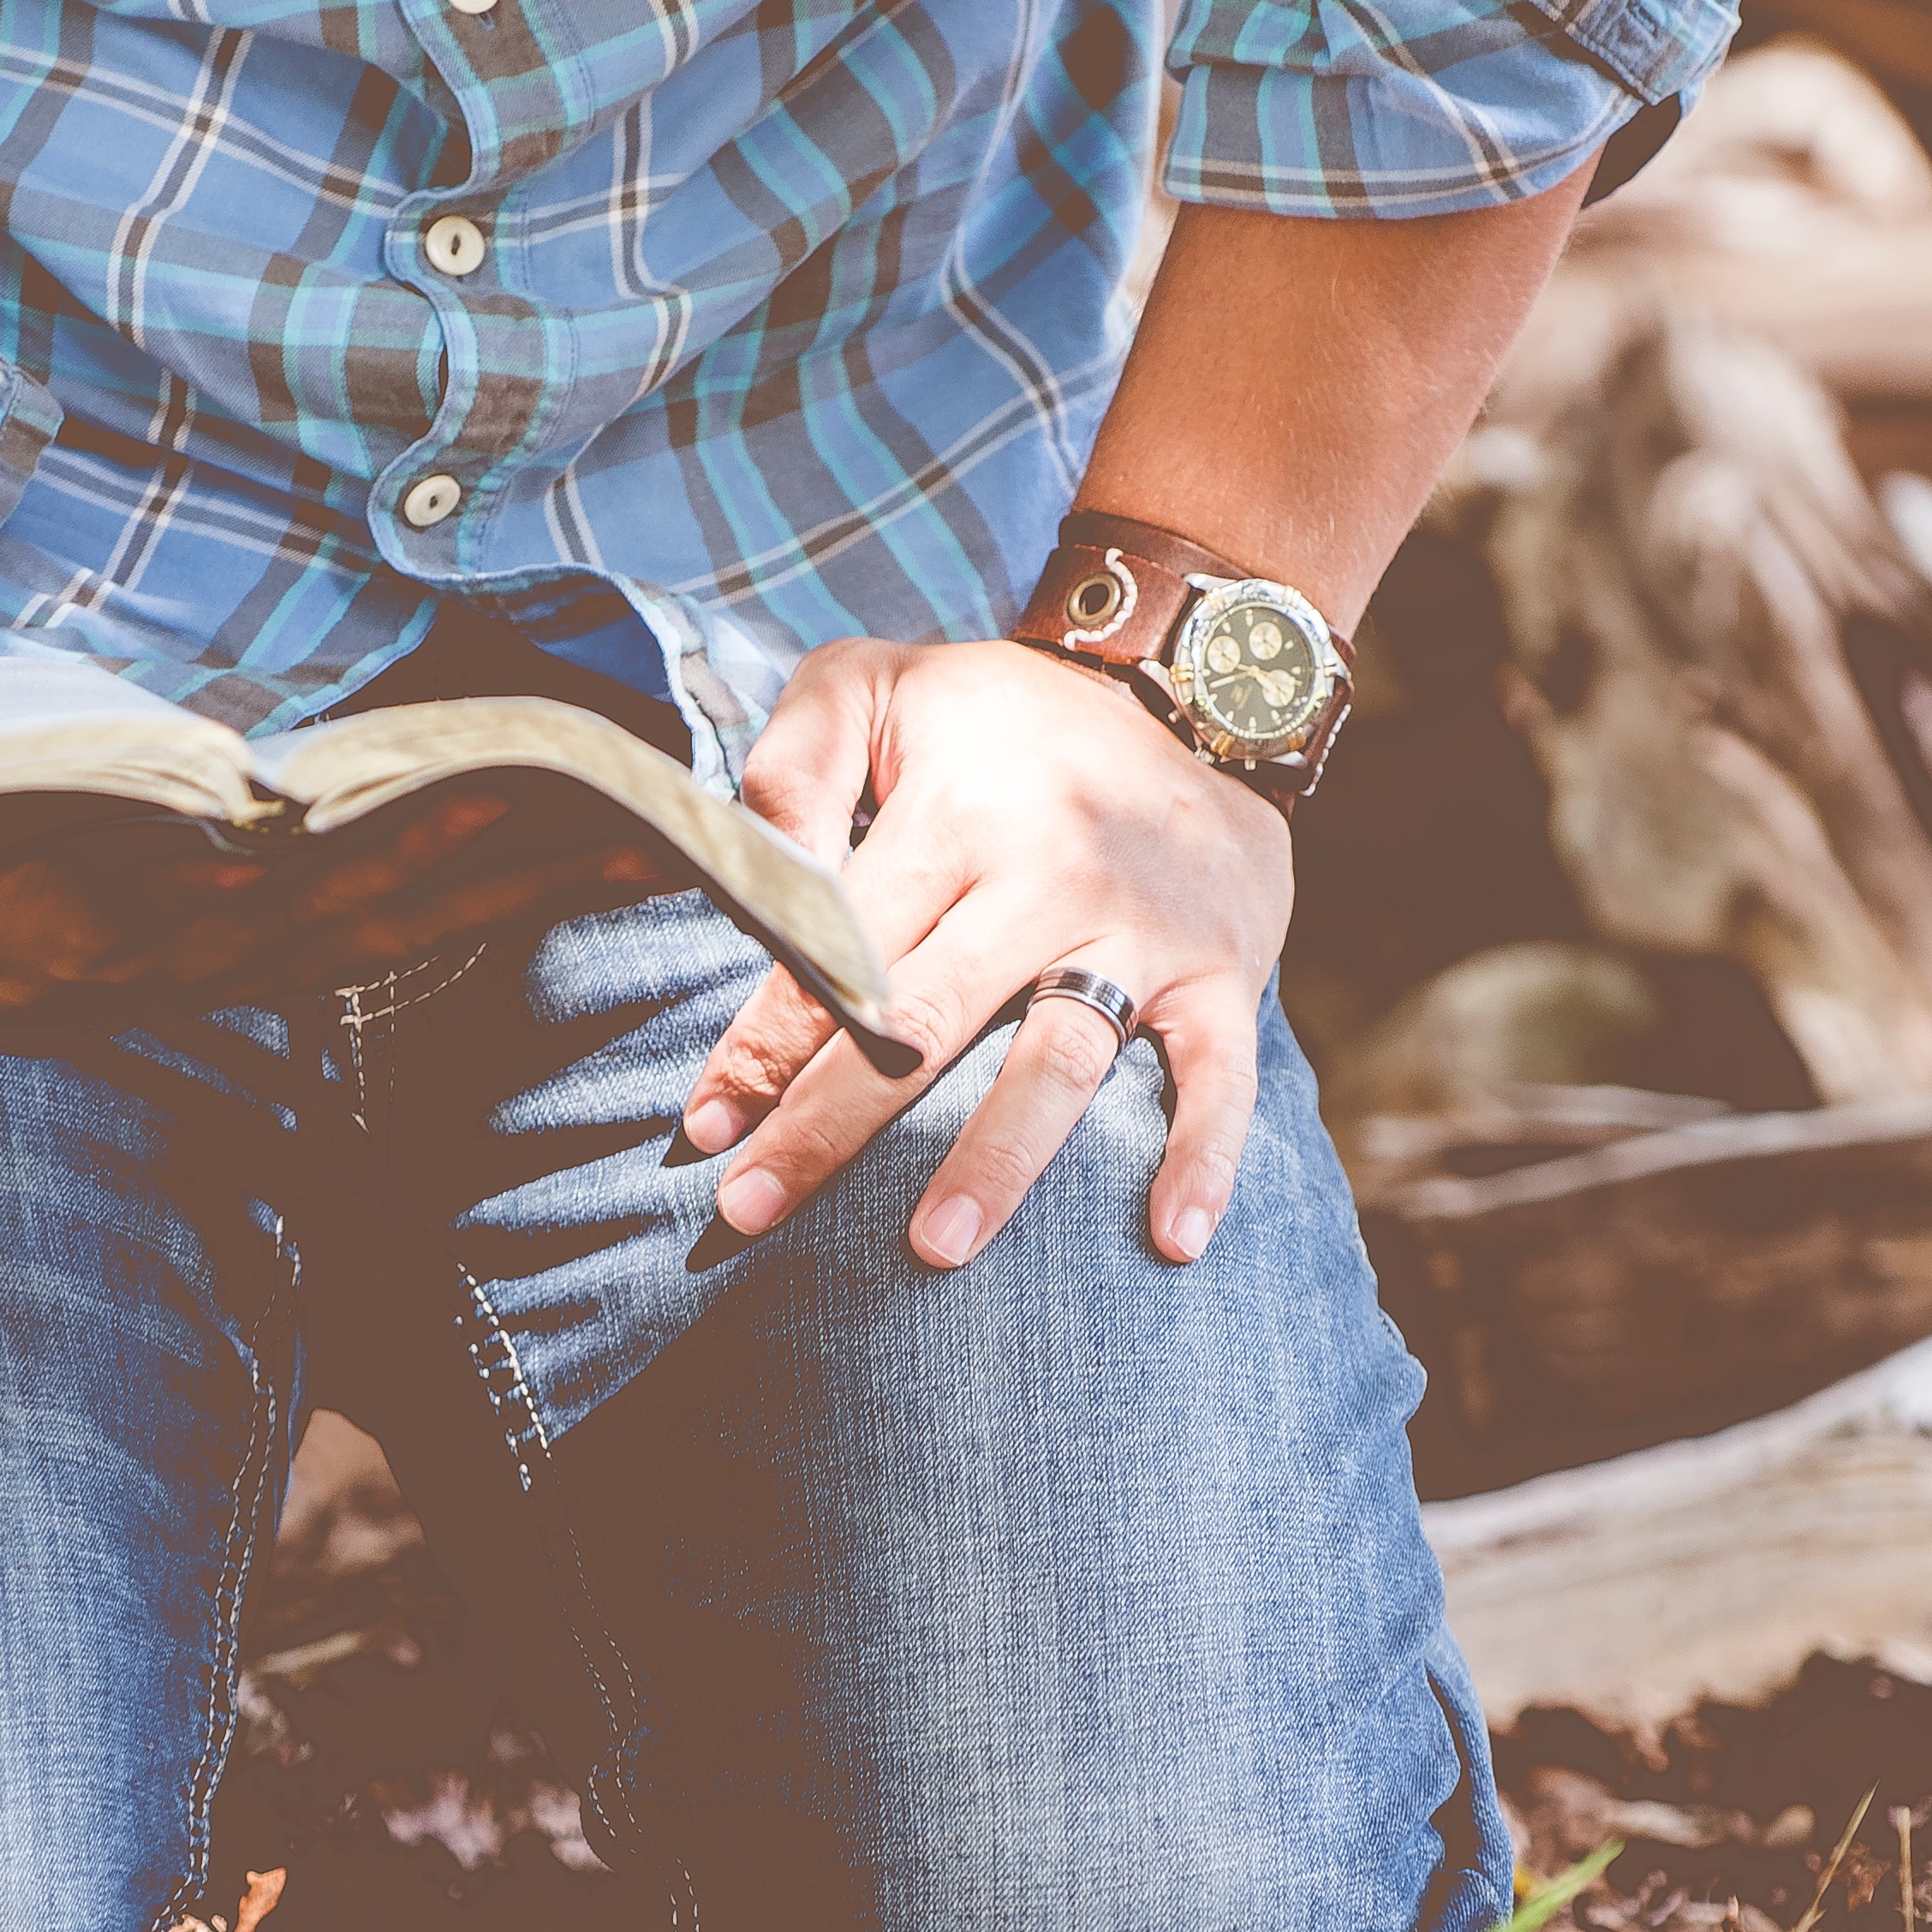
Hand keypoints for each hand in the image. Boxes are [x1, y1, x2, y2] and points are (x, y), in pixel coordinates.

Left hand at [679, 635, 1292, 1269]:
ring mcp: (1144, 934)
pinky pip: (1221, 1076)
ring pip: (1061, 1062)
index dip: (766, 1042)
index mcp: (958, 815)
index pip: (844, 948)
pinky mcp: (1223, 972)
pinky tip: (1171, 1241)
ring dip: (998, 1161)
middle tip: (751, 1212)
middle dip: (833, 1125)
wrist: (1197, 683)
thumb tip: (750, 874)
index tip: (708, 1126)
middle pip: (928, 1022)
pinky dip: (1205, 1158)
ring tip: (936, 1247)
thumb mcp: (878, 684)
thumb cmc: (1002, 714)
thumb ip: (797, 765)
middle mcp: (1051, 878)